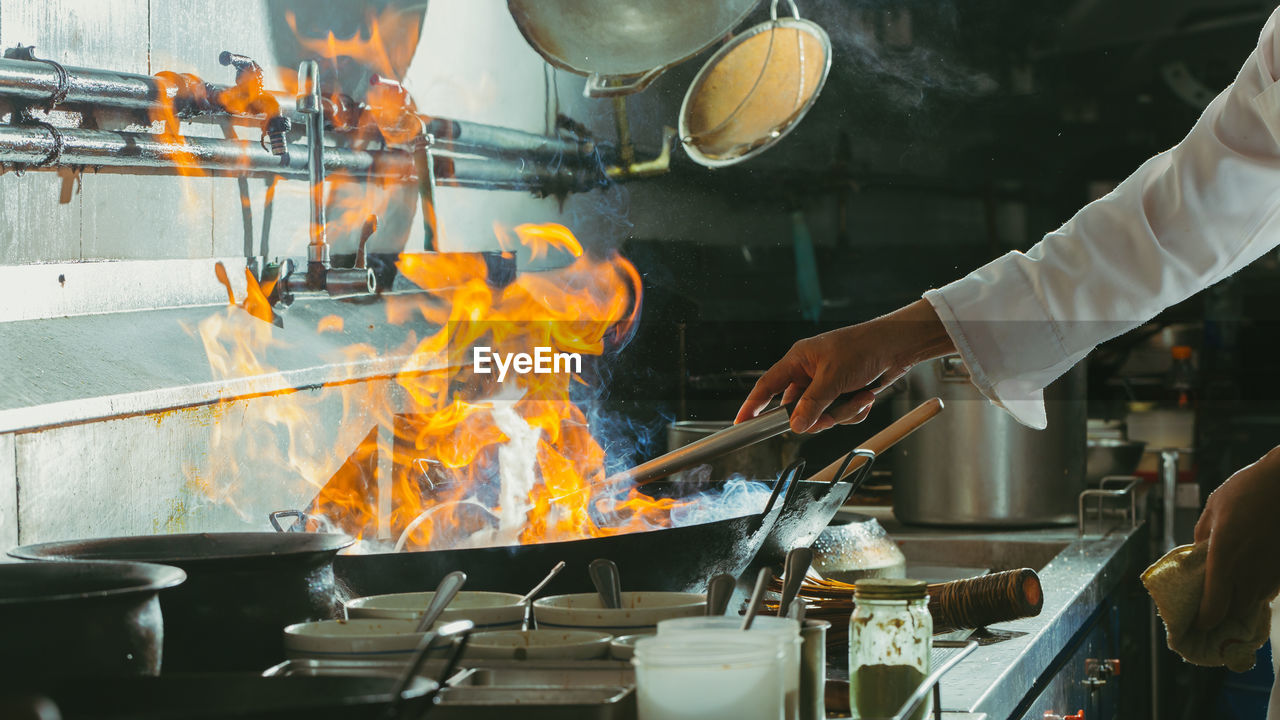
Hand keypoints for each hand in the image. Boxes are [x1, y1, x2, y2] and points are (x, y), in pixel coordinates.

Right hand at [735, 299, 955, 432]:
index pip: (767, 386)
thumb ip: (811, 404)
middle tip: (830, 414)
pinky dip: (855, 410)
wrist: (898, 346)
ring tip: (859, 395)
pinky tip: (866, 395)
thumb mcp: (833, 377)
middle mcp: (809, 374)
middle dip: (818, 416)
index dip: (753, 406)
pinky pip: (842, 416)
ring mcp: (827, 386)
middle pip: (798, 410)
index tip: (740, 423)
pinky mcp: (844, 395)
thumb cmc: (862, 348)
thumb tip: (795, 427)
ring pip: (823, 416)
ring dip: (843, 412)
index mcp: (798, 361)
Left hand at [1193, 447, 1279, 628]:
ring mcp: (1271, 574)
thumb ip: (1202, 535)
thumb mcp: (1214, 508)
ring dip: (1240, 599)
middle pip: (1233, 611)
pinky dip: (1257, 588)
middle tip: (1210, 603)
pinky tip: (1250, 572)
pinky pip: (1269, 590)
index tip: (1197, 622)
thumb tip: (1198, 553)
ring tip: (1229, 586)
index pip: (1213, 608)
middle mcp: (1248, 573)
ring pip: (1253, 602)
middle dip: (1221, 612)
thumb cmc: (1248, 490)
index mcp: (1224, 559)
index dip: (1204, 621)